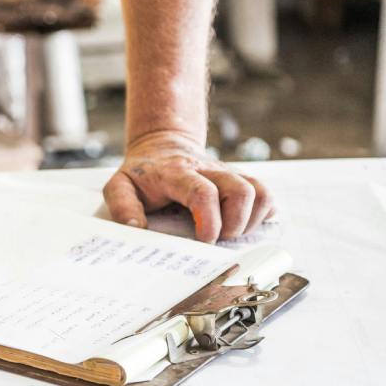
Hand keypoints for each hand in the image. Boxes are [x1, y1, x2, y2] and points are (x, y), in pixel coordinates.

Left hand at [103, 131, 273, 242]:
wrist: (162, 145)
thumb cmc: (143, 173)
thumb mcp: (119, 185)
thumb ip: (122, 206)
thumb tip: (136, 228)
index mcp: (177, 173)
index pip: (202, 192)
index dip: (210, 220)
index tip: (205, 240)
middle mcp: (208, 170)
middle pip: (241, 190)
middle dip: (235, 224)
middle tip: (217, 240)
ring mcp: (228, 174)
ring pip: (260, 191)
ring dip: (251, 220)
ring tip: (230, 233)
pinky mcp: (240, 180)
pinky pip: (265, 195)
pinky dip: (262, 214)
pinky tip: (242, 225)